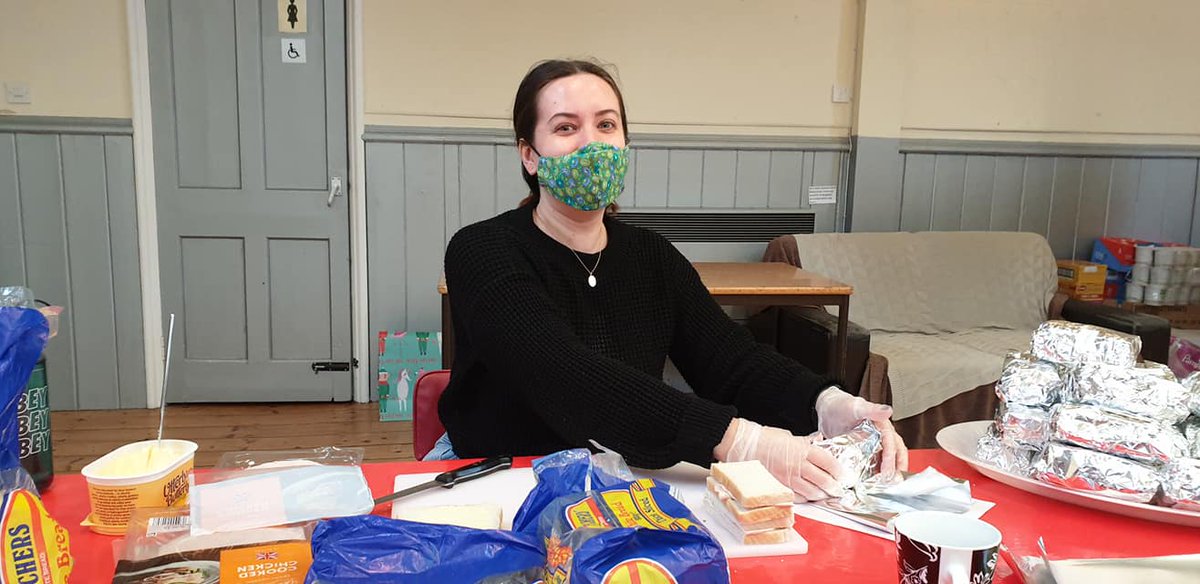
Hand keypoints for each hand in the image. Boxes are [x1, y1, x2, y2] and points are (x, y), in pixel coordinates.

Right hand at [715, 418, 846, 500]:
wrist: (744, 445)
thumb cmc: (764, 438)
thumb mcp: (788, 436)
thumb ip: (805, 443)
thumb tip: (818, 442)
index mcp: (802, 450)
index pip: (828, 462)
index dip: (838, 470)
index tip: (841, 474)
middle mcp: (798, 465)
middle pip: (823, 480)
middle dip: (833, 487)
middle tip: (838, 490)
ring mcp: (788, 478)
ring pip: (812, 492)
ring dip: (820, 495)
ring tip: (824, 495)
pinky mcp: (779, 486)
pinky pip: (796, 497)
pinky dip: (804, 498)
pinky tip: (808, 497)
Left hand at [815, 387, 908, 477]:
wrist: (827, 409)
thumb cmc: (843, 405)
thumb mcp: (856, 407)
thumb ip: (872, 409)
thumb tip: (888, 411)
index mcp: (883, 425)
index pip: (892, 443)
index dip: (891, 457)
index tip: (887, 470)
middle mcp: (882, 436)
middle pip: (894, 453)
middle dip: (894, 468)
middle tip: (889, 482)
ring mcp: (873, 444)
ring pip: (886, 460)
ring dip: (887, 472)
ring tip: (884, 486)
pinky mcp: (864, 452)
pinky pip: (873, 463)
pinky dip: (874, 473)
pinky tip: (870, 483)